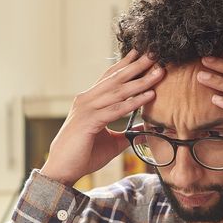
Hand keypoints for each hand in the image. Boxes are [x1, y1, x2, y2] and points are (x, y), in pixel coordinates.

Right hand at [42, 50, 163, 186]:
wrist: (63, 170)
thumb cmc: (83, 155)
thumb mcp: (112, 142)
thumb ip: (127, 134)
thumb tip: (145, 130)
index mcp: (89, 101)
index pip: (110, 78)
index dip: (125, 64)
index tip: (141, 53)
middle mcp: (86, 100)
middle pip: (116, 78)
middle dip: (137, 65)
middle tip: (155, 53)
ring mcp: (86, 109)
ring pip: (118, 91)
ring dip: (140, 80)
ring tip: (158, 71)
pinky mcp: (89, 121)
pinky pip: (116, 109)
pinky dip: (134, 102)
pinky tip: (149, 95)